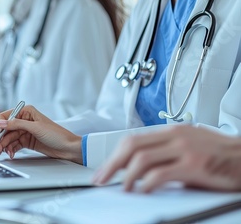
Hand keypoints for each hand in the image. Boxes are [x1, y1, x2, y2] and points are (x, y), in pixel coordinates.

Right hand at [0, 105, 81, 163]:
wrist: (68, 148)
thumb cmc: (56, 134)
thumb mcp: (35, 128)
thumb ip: (16, 124)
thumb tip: (0, 123)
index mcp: (26, 112)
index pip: (6, 116)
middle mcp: (24, 120)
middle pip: (6, 129)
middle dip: (0, 139)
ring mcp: (25, 131)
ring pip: (9, 138)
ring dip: (4, 146)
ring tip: (1, 153)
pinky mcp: (27, 141)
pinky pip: (14, 145)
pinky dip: (11, 149)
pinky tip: (11, 154)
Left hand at [94, 125, 240, 192]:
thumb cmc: (221, 156)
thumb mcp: (189, 149)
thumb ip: (165, 156)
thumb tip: (139, 172)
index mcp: (172, 131)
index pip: (133, 139)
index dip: (114, 156)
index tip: (103, 170)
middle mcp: (175, 136)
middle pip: (131, 146)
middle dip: (111, 164)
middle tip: (101, 179)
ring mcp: (184, 148)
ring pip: (141, 158)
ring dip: (126, 176)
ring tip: (121, 188)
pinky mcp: (194, 164)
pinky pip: (161, 174)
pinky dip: (146, 184)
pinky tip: (142, 191)